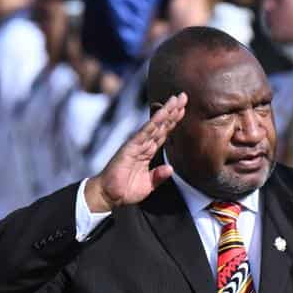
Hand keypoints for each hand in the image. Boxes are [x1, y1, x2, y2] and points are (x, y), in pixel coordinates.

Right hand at [83, 93, 185, 212]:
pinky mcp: (130, 148)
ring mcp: (136, 145)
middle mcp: (143, 145)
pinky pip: (144, 133)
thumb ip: (158, 176)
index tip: (183, 108)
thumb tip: (170, 168)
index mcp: (148, 151)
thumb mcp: (148, 185)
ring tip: (176, 100)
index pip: (163, 133)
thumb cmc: (126, 189)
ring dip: (166, 112)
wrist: (109, 195)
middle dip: (173, 110)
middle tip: (183, 96)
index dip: (173, 121)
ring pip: (154, 125)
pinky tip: (162, 114)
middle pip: (161, 125)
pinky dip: (154, 123)